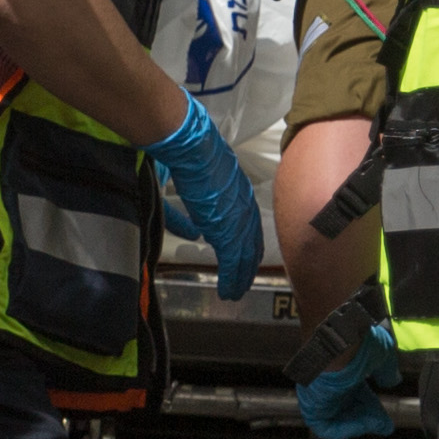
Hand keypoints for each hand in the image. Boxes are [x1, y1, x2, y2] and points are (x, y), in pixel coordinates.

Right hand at [144, 92, 261, 298]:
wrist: (190, 146)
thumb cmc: (187, 155)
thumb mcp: (191, 181)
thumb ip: (193, 206)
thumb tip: (193, 230)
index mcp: (238, 190)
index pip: (247, 222)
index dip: (245, 241)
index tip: (242, 255)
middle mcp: (244, 204)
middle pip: (251, 241)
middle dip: (247, 263)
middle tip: (244, 280)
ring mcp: (238, 217)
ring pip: (244, 255)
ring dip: (240, 276)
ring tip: (235, 292)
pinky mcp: (227, 229)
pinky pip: (232, 261)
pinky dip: (231, 278)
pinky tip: (228, 290)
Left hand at [296, 317, 401, 438]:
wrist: (339, 340)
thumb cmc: (359, 343)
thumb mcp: (382, 355)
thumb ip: (387, 370)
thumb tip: (392, 381)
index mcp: (343, 370)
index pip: (357, 394)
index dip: (373, 407)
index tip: (386, 419)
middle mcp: (330, 383)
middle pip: (349, 408)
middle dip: (368, 418)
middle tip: (384, 425)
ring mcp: (320, 395)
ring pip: (339, 418)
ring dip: (359, 424)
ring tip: (376, 424)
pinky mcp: (311, 406)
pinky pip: (326, 427)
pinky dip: (345, 430)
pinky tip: (363, 426)